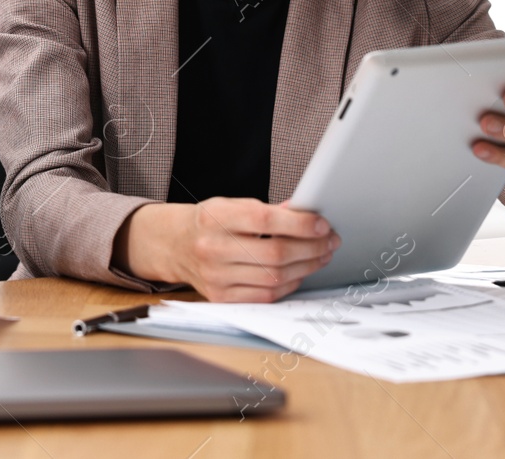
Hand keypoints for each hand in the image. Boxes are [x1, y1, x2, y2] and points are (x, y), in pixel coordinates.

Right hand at [112, 198, 339, 301]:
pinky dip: (290, 284)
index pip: (263, 220)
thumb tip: (306, 215)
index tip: (322, 224)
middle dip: (311, 247)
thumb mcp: (230, 206)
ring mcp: (216, 277)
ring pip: (275, 277)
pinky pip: (266, 295)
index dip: (298, 223)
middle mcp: (212, 249)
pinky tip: (300, 272)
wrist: (175, 245)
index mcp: (214, 218)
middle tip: (330, 240)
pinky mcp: (221, 298)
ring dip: (307, 266)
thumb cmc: (208, 223)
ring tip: (321, 255)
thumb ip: (266, 211)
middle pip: (275, 253)